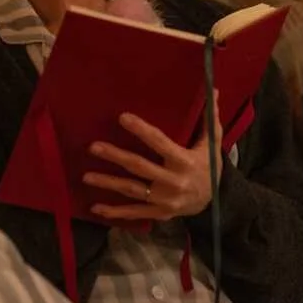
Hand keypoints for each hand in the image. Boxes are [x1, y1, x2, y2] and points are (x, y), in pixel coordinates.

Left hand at [85, 92, 222, 220]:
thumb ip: (209, 118)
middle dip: (115, 156)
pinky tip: (96, 207)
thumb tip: (211, 89)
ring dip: (108, 183)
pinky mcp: (159, 213)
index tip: (122, 118)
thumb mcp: (212, 144)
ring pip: (132, 190)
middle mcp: (173, 181)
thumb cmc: (209, 167)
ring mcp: (164, 200)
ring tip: (86, 176)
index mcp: (185, 161)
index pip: (159, 143)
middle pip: (139, 167)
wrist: (215, 201)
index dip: (141, 130)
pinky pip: (134, 213)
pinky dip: (115, 212)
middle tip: (93, 147)